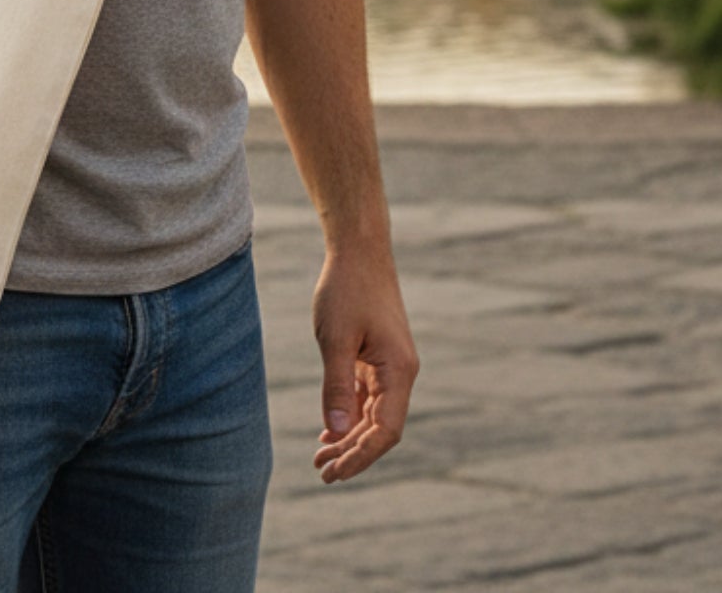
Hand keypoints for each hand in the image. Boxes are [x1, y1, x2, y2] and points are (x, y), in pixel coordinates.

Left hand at [311, 247, 417, 483]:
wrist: (359, 249)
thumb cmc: (346, 289)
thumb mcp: (335, 338)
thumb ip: (336, 385)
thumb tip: (336, 429)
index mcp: (399, 371)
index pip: (385, 431)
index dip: (361, 455)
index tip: (335, 471)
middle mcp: (400, 373)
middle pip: (380, 427)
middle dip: (352, 451)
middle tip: (321, 470)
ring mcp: (390, 365)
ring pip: (372, 413)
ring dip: (348, 435)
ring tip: (321, 455)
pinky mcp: (377, 356)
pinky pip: (366, 395)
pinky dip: (349, 412)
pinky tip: (329, 428)